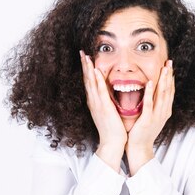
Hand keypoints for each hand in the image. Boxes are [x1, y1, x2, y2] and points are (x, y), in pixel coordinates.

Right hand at [80, 50, 126, 169]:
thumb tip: (107, 92)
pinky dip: (97, 80)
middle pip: (87, 79)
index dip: (86, 69)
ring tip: (86, 57)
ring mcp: (97, 104)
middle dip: (84, 65)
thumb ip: (105, 101)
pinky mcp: (104, 107)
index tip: (85, 57)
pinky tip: (95, 71)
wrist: (112, 143)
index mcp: (94, 102)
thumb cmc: (112, 128)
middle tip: (81, 52)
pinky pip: (100, 91)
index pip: (89, 82)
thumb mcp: (107, 111)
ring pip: (91, 83)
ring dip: (88, 69)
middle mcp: (93, 101)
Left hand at [126, 59, 174, 174]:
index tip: (170, 66)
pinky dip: (151, 93)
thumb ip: (154, 105)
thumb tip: (153, 92)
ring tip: (165, 68)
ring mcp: (157, 116)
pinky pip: (150, 104)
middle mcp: (164, 112)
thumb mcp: (151, 116)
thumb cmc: (142, 132)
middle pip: (168, 90)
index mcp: (165, 111)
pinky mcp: (148, 120)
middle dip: (169, 75)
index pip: (170, 91)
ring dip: (163, 81)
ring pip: (162, 95)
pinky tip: (151, 82)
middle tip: (170, 62)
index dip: (170, 78)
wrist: (139, 148)